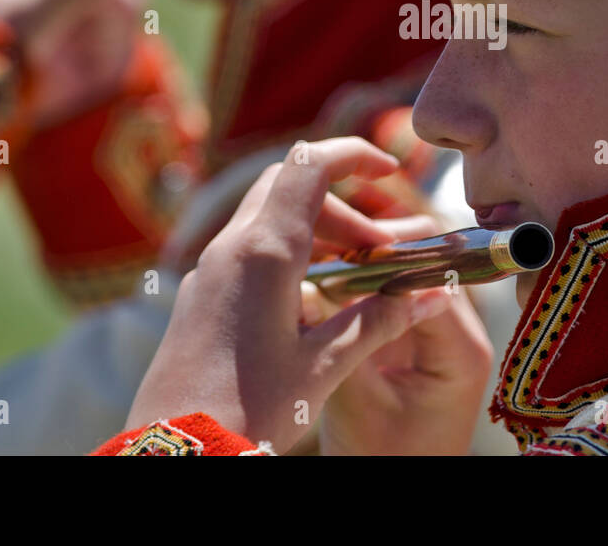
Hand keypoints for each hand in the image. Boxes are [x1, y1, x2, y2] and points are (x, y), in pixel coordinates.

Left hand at [125, 138, 456, 453]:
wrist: (176, 453)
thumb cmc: (250, 411)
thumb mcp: (324, 367)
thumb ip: (378, 321)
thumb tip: (431, 293)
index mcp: (265, 252)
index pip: (309, 164)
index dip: (352, 155)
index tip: (388, 169)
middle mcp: (230, 249)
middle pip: (288, 185)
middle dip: (341, 202)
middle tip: (377, 248)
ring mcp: (208, 271)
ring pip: (265, 215)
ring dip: (314, 228)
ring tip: (352, 275)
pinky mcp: (197, 296)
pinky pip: (244, 248)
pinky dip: (285, 251)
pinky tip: (309, 298)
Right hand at [306, 232, 495, 454]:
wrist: (400, 494)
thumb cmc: (387, 463)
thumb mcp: (357, 405)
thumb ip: (336, 343)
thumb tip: (301, 285)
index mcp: (462, 351)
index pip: (433, 275)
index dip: (386, 254)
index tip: (338, 244)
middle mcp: (460, 332)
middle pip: (429, 259)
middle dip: (378, 244)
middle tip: (327, 243)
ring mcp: (439, 331)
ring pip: (409, 267)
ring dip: (369, 257)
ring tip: (323, 254)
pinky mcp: (416, 335)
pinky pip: (393, 288)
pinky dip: (362, 278)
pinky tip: (326, 276)